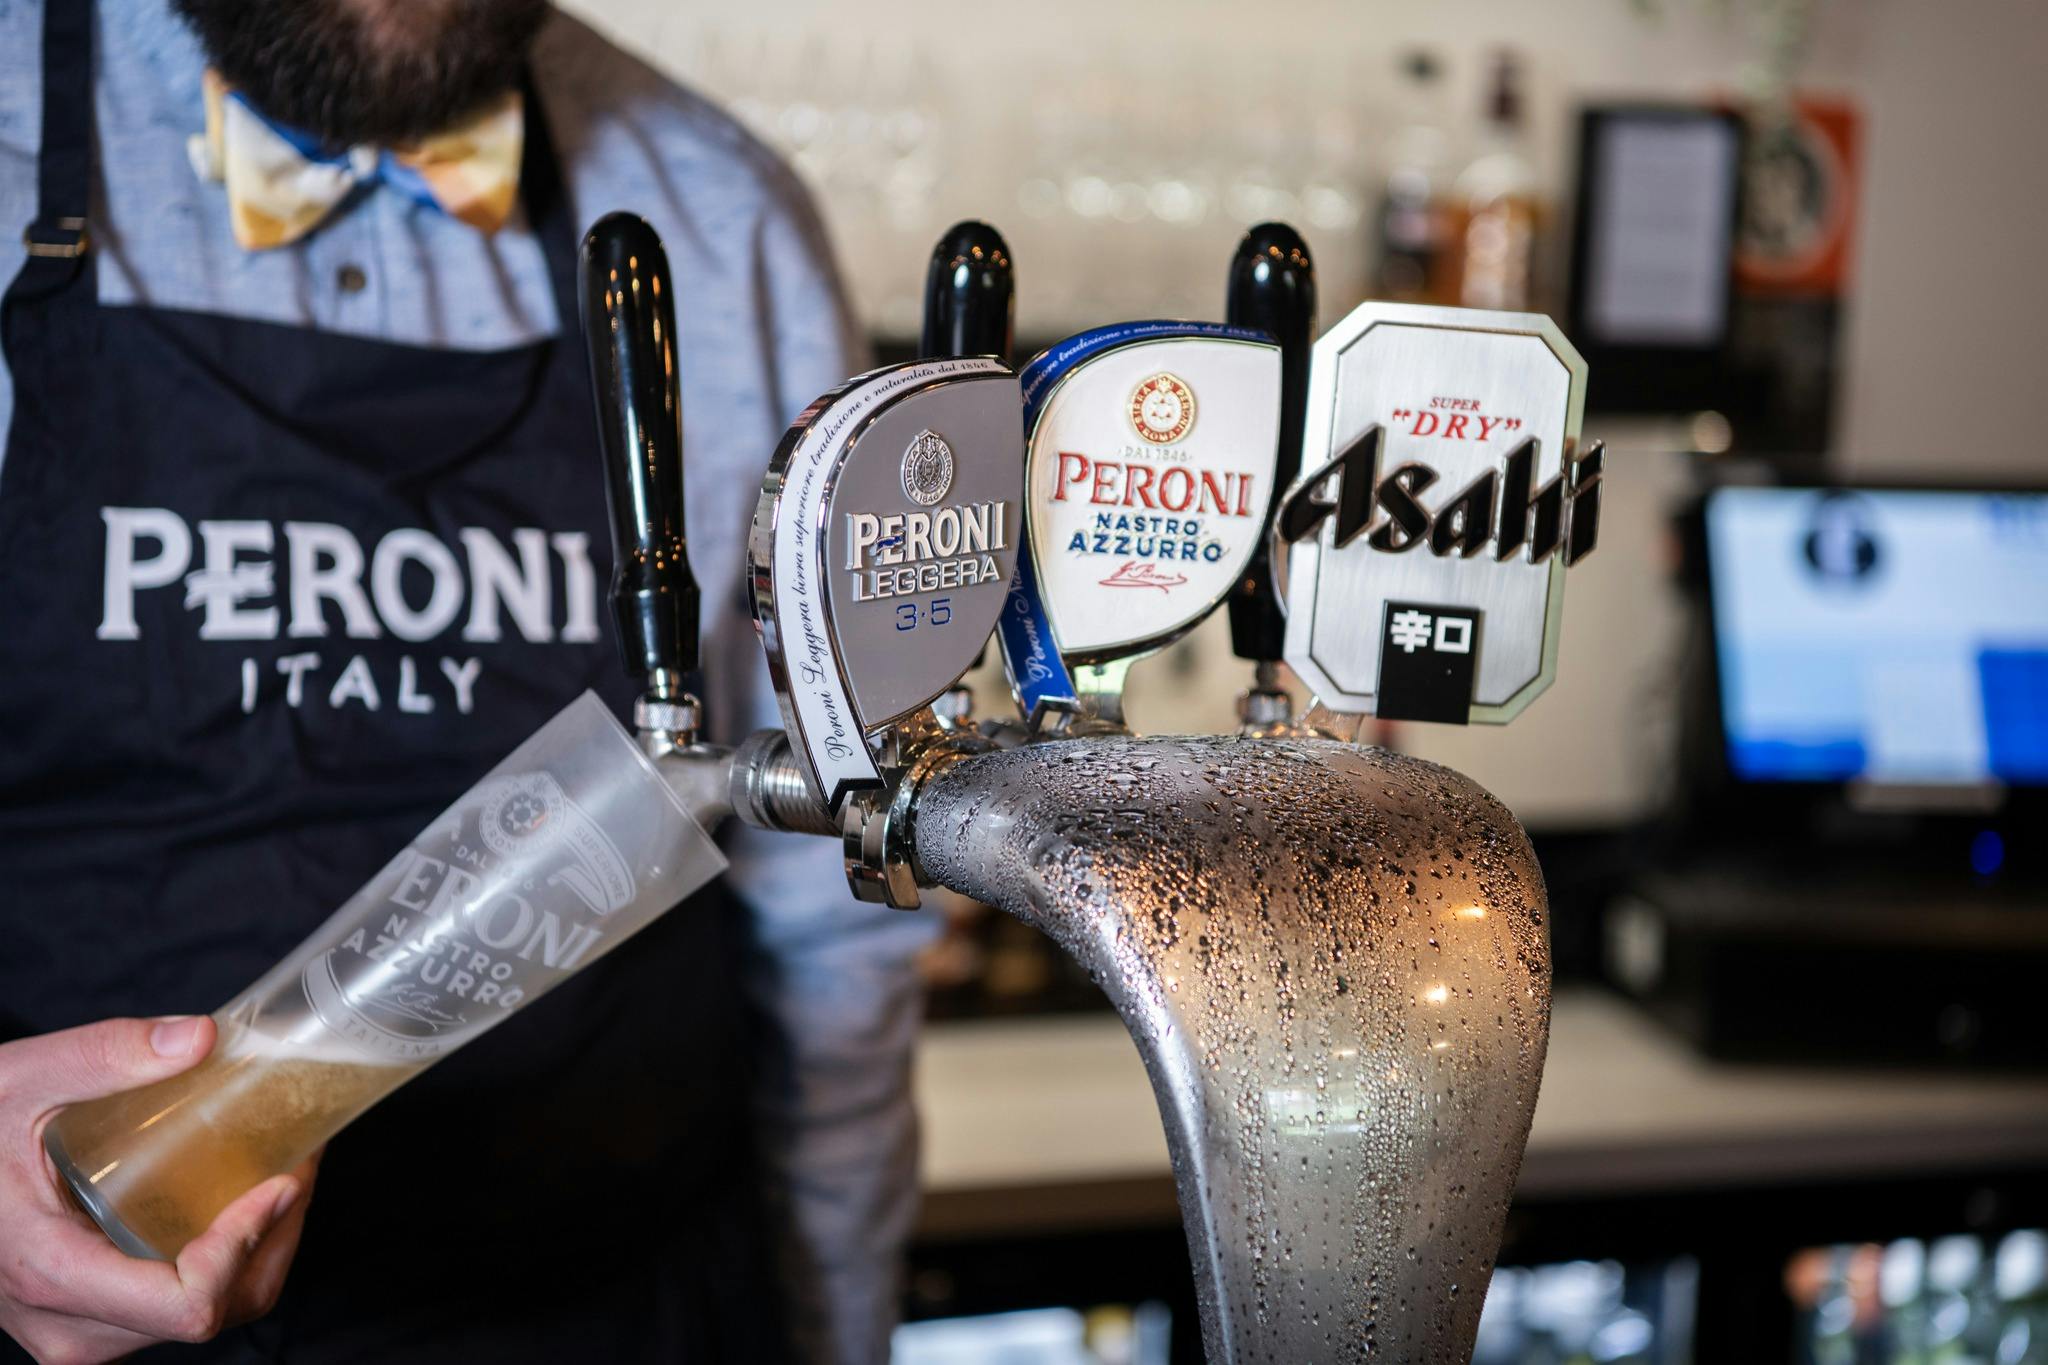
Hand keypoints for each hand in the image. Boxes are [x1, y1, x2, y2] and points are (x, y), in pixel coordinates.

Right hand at [0, 1017, 318, 1363]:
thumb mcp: (23, 1078)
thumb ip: (105, 1054)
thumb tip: (200, 1038)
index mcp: (51, 1272)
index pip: (184, 1304)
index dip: (246, 1247)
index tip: (277, 1182)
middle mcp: (68, 1325)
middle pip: (213, 1312)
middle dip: (271, 1237)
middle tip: (296, 1164)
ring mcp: (78, 1332)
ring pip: (206, 1320)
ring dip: (258, 1253)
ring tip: (278, 1178)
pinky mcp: (90, 1322)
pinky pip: (179, 1311)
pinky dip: (226, 1264)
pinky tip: (236, 1203)